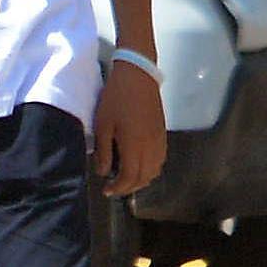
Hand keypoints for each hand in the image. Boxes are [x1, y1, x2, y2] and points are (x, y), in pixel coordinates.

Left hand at [92, 58, 167, 198]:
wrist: (138, 76)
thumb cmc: (116, 99)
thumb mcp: (103, 124)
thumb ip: (103, 151)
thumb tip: (103, 172)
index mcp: (134, 146)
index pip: (130, 177)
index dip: (118, 188)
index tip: (106, 190)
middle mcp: (151, 147)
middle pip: (144, 178)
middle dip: (129, 187)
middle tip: (114, 187)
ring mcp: (159, 141)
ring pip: (155, 170)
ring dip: (141, 179)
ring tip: (125, 178)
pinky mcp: (162, 134)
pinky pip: (160, 159)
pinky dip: (150, 168)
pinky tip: (138, 164)